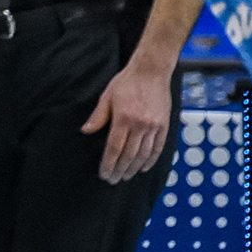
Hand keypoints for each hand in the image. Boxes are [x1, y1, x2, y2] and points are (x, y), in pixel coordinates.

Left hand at [83, 59, 173, 182]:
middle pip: (129, 155)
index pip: (115, 148)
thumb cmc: (126, 82)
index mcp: (124, 119)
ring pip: (144, 154)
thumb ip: (98, 116)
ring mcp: (155, 126)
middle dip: (120, 170)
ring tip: (126, 176)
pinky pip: (159, 148)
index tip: (104, 173)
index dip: (108, 163)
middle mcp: (141, 125)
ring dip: (134, 168)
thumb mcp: (107, 97)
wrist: (151, 72)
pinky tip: (143, 168)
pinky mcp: (164, 125)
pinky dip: (151, 160)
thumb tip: (86, 131)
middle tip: (113, 180)